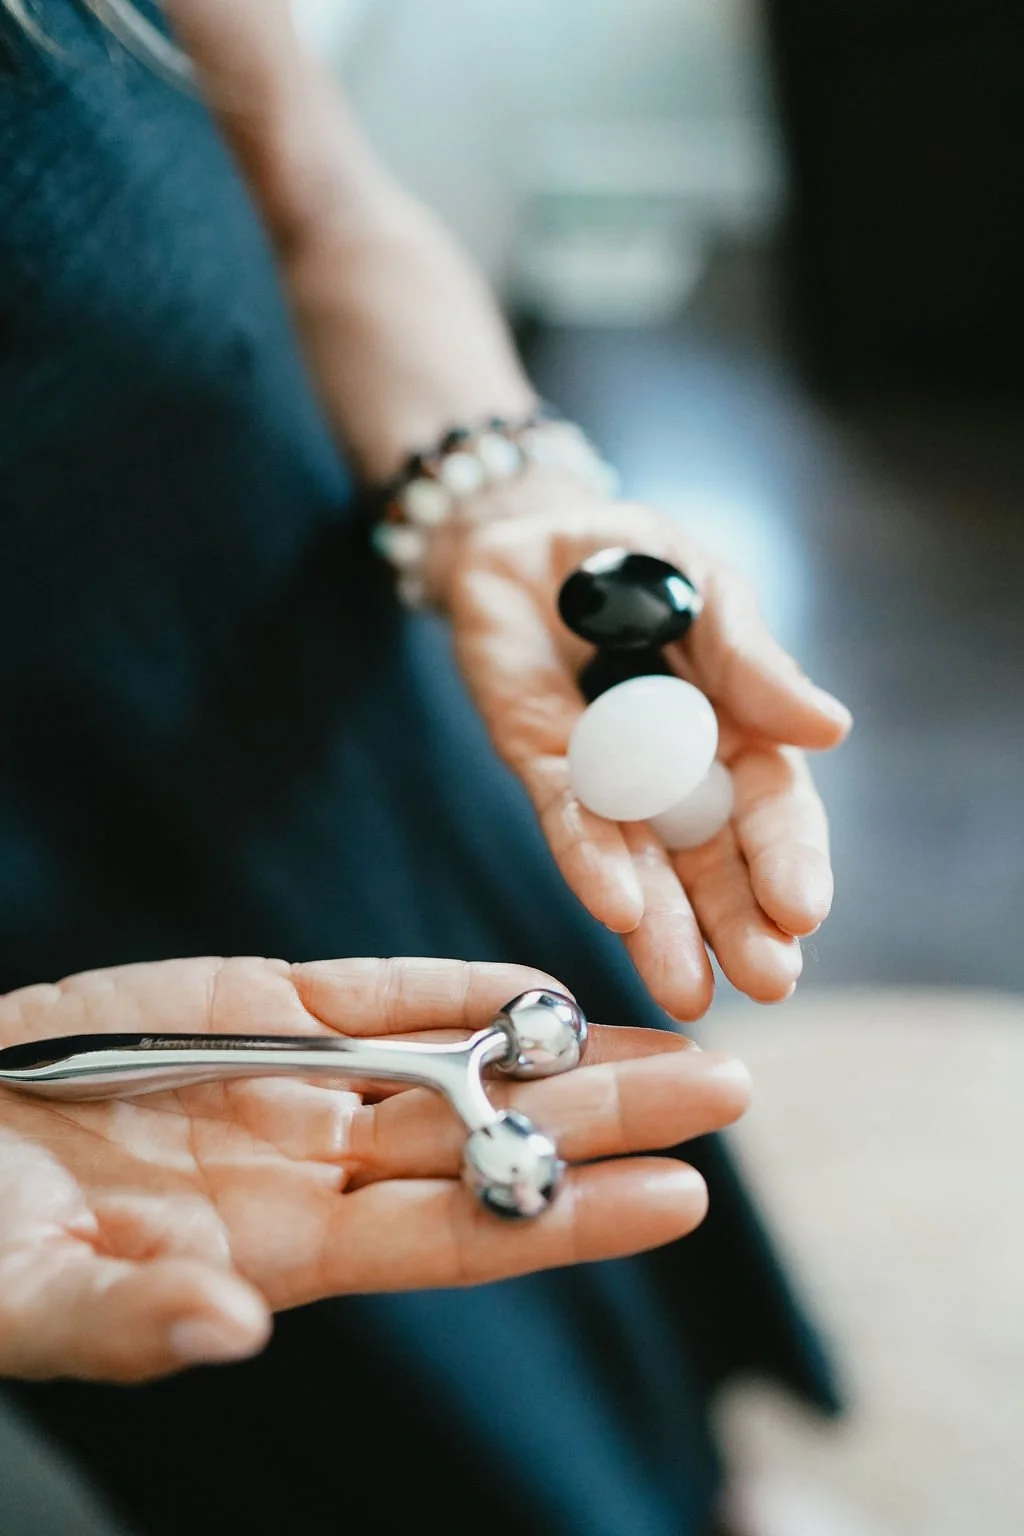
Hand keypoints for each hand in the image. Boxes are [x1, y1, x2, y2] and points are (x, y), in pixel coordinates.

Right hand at [0, 955, 747, 1382]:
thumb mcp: (35, 1299)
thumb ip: (136, 1317)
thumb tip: (232, 1328)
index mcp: (284, 1251)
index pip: (461, 1234)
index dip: (569, 1217)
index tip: (681, 1196)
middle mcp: (316, 1163)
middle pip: (491, 1138)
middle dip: (611, 1116)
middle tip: (730, 1088)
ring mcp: (293, 1076)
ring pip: (456, 1058)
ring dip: (561, 1046)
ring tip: (672, 1032)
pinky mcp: (256, 1001)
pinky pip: (375, 989)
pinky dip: (453, 983)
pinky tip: (535, 981)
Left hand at [444, 477, 851, 1018]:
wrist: (527, 533)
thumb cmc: (632, 560)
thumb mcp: (706, 591)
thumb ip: (750, 660)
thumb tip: (828, 728)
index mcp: (737, 731)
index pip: (773, 808)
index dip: (791, 859)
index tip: (806, 911)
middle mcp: (676, 773)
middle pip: (714, 860)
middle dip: (741, 923)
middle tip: (770, 980)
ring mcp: (606, 777)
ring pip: (642, 864)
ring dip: (667, 927)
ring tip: (690, 988)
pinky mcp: (539, 762)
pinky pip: (566, 817)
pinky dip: (590, 859)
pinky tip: (616, 908)